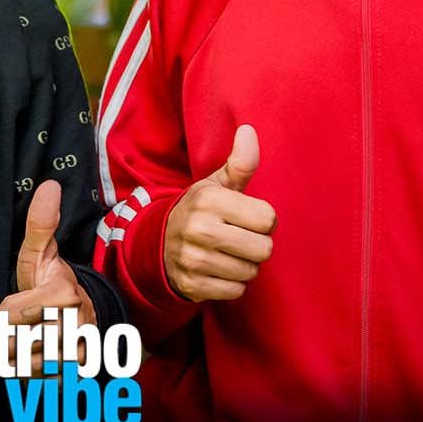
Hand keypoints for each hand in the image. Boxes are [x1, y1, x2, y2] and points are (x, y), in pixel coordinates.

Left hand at [0, 180, 96, 374]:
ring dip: (21, 357)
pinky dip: (34, 376)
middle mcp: (75, 327)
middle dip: (12, 336)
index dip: (6, 310)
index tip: (21, 304)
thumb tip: (49, 184)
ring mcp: (78, 356)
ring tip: (35, 339)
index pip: (5, 315)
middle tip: (28, 324)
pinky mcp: (78, 380)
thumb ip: (39, 225)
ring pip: (22, 366)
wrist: (87, 319)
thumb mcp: (41, 256)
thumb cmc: (53, 284)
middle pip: (11, 343)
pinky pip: (36, 384)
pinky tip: (42, 359)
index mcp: (62, 295)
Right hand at [163, 124, 274, 301]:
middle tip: (239, 238)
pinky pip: (236, 291)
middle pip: (264, 248)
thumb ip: (239, 163)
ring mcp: (194, 259)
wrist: (155, 243)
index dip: (263, 220)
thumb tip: (249, 130)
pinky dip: (232, 283)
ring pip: (251, 271)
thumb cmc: (198, 211)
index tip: (247, 218)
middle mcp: (200, 229)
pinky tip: (218, 270)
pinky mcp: (193, 285)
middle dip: (256, 245)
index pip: (268, 218)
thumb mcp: (215, 185)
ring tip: (227, 253)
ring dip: (244, 265)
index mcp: (209, 200)